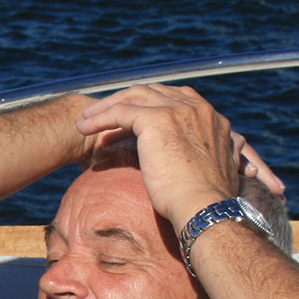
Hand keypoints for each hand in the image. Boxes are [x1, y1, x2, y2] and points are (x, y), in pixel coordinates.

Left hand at [76, 84, 272, 229]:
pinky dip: (99, 118)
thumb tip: (204, 159)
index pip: (176, 98)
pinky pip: (120, 112)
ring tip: (87, 119)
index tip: (132, 115)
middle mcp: (197, 109)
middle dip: (126, 99)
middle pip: (153, 92)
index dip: (150, 103)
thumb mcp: (214, 170)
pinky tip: (83, 129)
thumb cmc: (204, 201)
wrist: (203, 207)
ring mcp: (177, 111)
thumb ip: (209, 154)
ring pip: (134, 97)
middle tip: (104, 112)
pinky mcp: (156, 120)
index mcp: (212, 119)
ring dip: (108, 105)